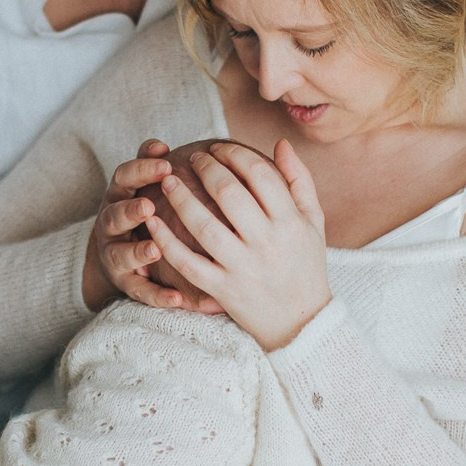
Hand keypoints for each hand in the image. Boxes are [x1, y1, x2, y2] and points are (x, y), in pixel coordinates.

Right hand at [85, 140, 197, 311]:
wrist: (115, 256)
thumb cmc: (138, 211)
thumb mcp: (138, 186)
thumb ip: (148, 165)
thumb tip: (161, 144)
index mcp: (118, 196)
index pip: (123, 177)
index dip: (141, 170)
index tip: (166, 164)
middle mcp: (110, 224)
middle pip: (114, 215)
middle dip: (130, 211)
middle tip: (149, 207)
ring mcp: (114, 255)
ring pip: (120, 255)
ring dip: (138, 252)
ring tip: (156, 251)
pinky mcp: (125, 283)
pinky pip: (139, 291)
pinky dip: (157, 295)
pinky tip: (177, 299)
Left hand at [145, 140, 329, 350]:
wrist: (301, 322)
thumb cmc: (305, 264)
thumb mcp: (313, 221)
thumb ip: (299, 180)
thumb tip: (280, 143)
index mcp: (290, 221)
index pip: (259, 174)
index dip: (234, 154)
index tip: (218, 148)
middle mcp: (267, 243)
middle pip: (229, 194)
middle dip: (206, 168)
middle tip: (192, 157)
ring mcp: (242, 267)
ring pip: (204, 226)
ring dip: (181, 199)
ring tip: (168, 180)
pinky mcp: (223, 289)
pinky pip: (188, 263)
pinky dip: (167, 242)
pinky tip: (152, 222)